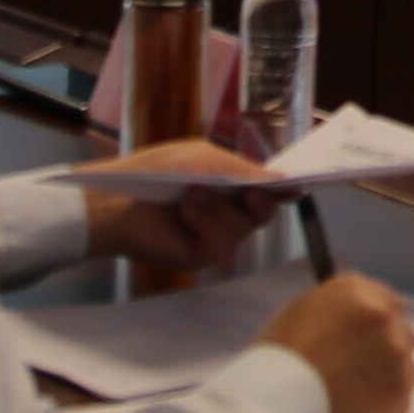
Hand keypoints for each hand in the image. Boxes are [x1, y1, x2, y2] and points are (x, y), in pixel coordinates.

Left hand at [85, 136, 281, 266]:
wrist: (114, 200)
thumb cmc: (155, 171)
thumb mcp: (204, 158)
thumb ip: (244, 170)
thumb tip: (286, 182)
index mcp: (228, 184)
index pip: (266, 188)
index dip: (285, 187)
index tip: (299, 182)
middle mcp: (226, 211)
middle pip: (265, 211)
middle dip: (262, 200)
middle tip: (250, 191)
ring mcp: (215, 234)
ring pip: (245, 226)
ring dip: (221, 207)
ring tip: (194, 194)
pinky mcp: (200, 254)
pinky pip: (221, 241)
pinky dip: (206, 222)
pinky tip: (186, 212)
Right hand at [259, 270, 413, 412]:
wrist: (273, 404)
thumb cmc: (277, 360)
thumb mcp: (300, 312)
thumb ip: (337, 309)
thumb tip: (352, 319)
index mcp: (357, 292)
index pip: (388, 303)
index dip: (377, 326)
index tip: (368, 342)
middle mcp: (383, 317)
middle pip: (402, 334)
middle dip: (385, 353)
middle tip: (357, 372)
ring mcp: (396, 357)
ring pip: (406, 370)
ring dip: (387, 382)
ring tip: (352, 397)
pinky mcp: (398, 395)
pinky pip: (399, 404)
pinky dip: (383, 412)